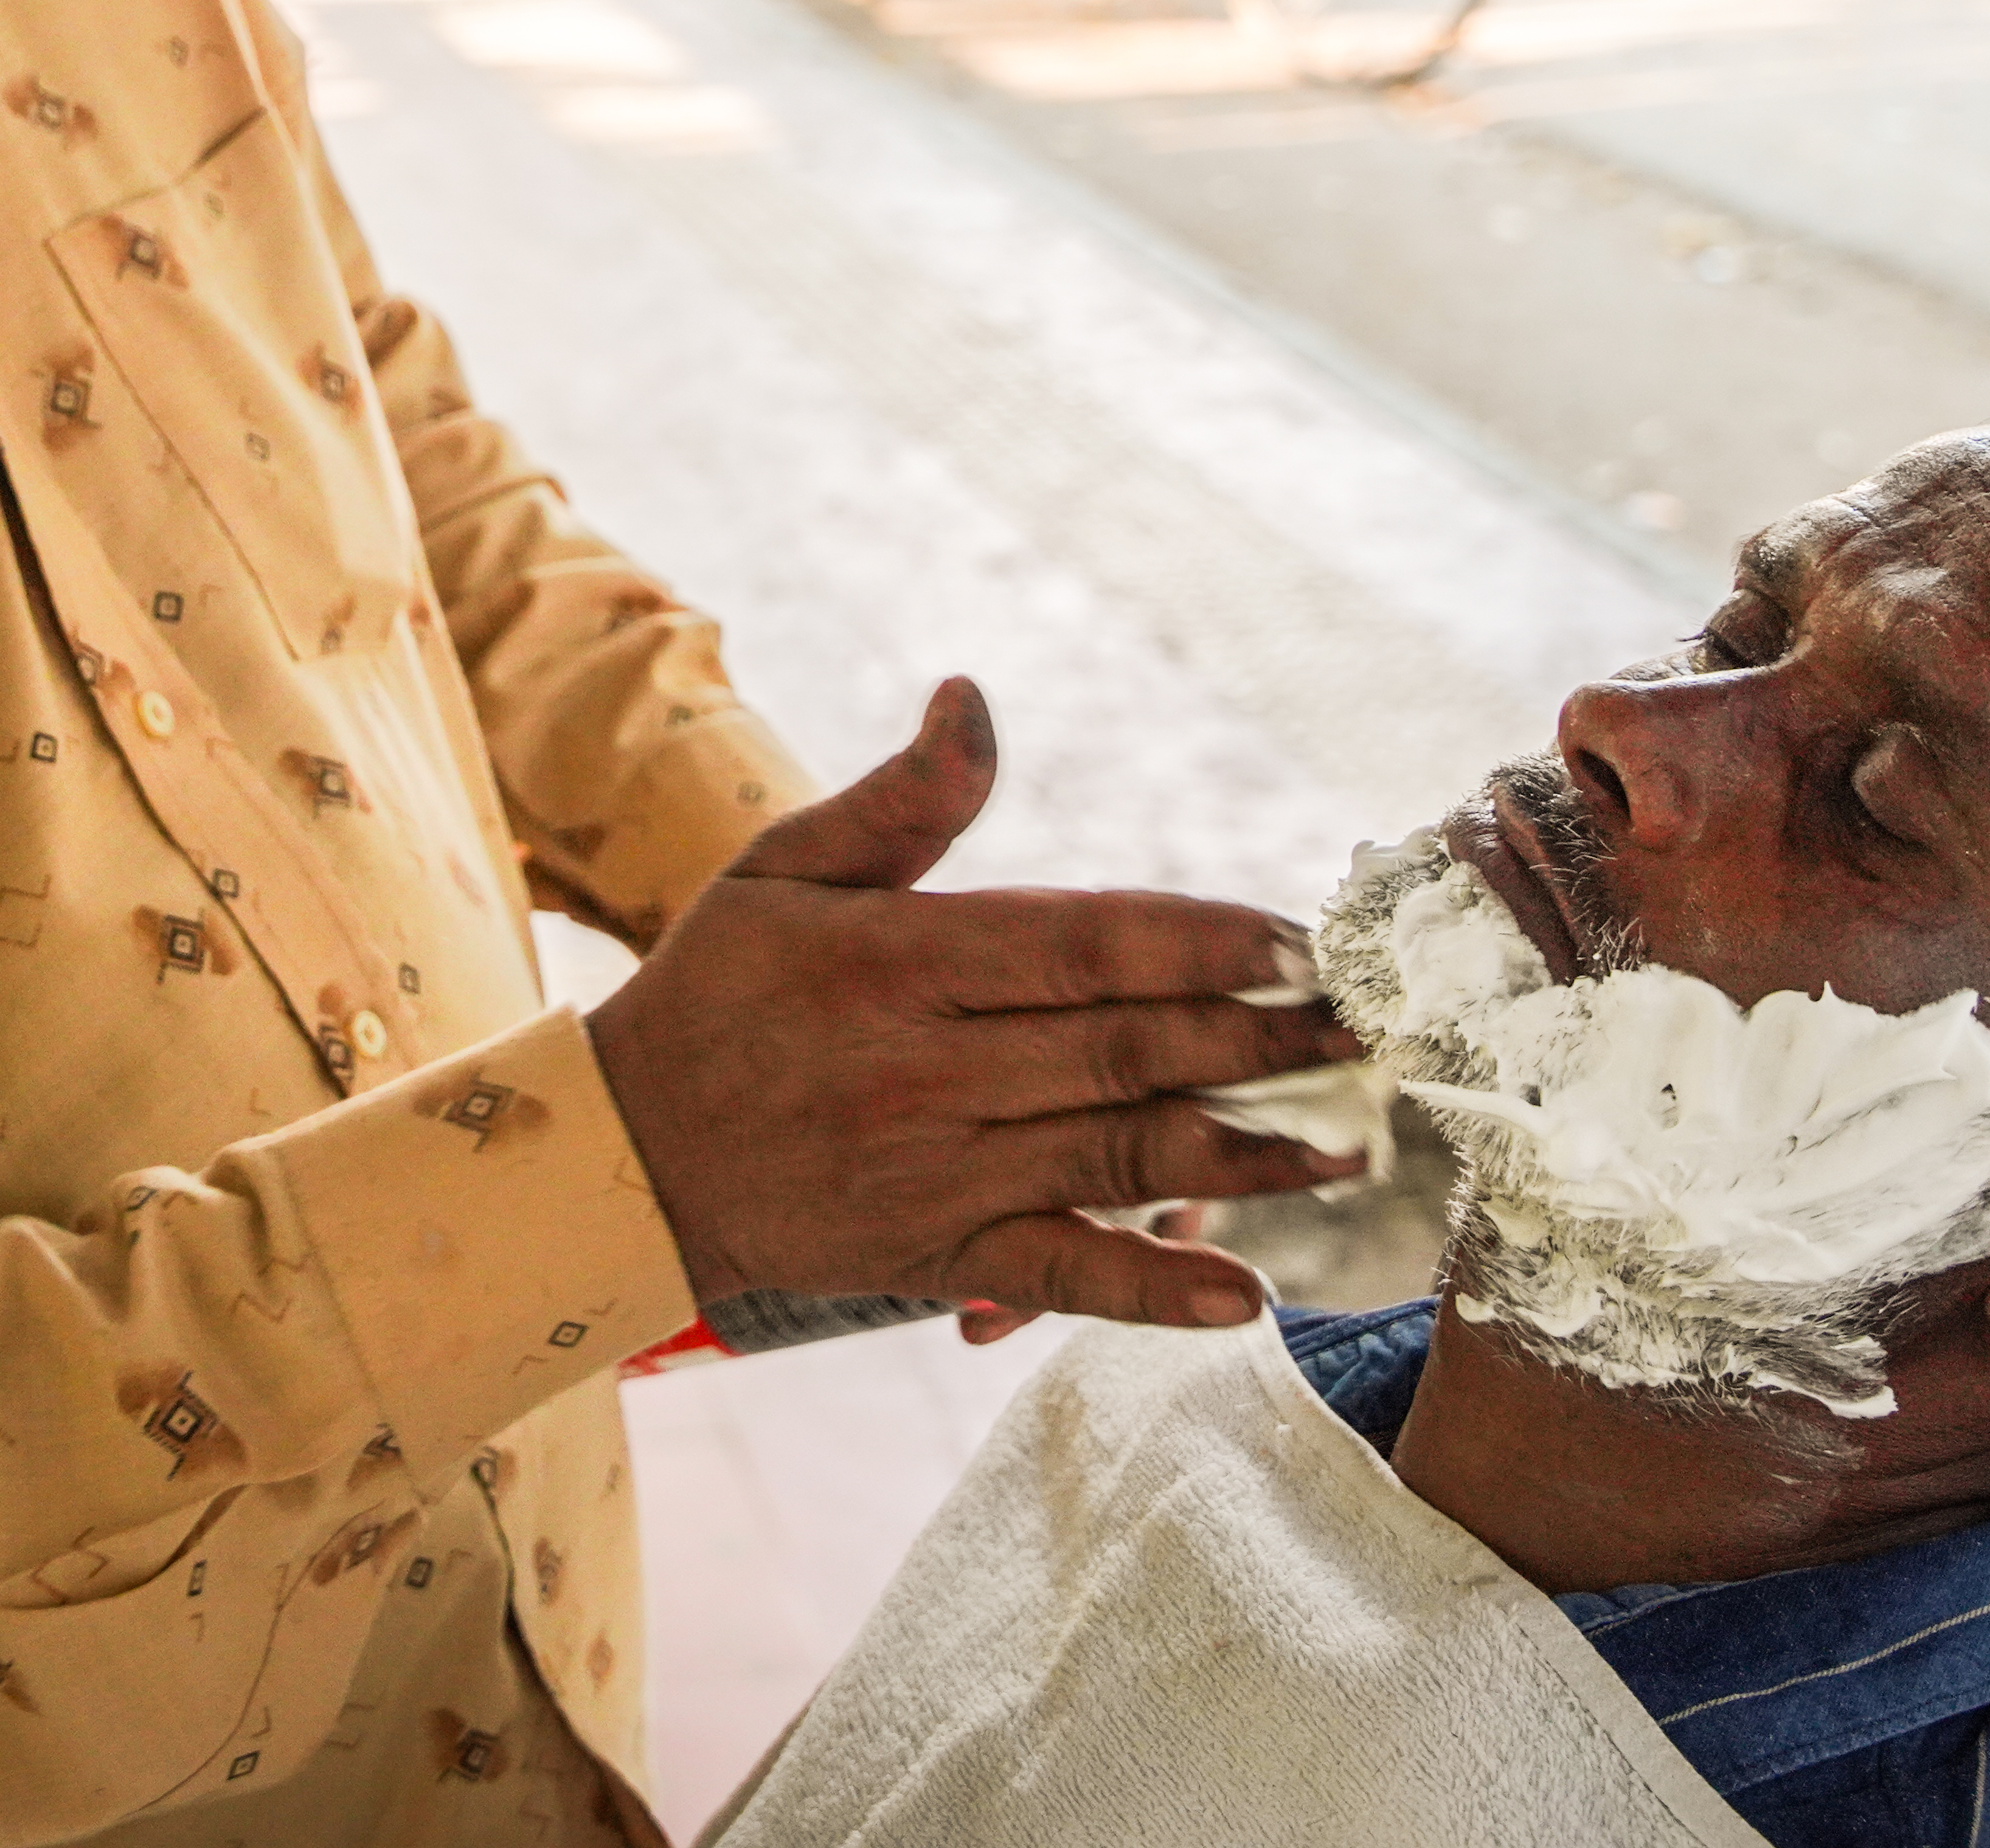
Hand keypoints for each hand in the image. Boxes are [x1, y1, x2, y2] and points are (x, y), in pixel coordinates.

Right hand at [585, 679, 1366, 1333]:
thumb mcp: (782, 869)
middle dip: (1258, 1040)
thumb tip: (973, 694)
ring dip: (1241, 1156)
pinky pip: (1058, 1274)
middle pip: (1122, 1050)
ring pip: (1114, 1158)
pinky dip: (1151, 1289)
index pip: (1081, 943)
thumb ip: (902, 799)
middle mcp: (927, 1070)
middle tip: (1368, 1032)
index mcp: (900, 962)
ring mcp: (935, 1172)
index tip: (1295, 942)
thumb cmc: (715, 993)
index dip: (1196, 943)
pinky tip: (1241, 1295)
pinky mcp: (934, 1258)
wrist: (621, 1159)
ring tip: (1347, 1146)